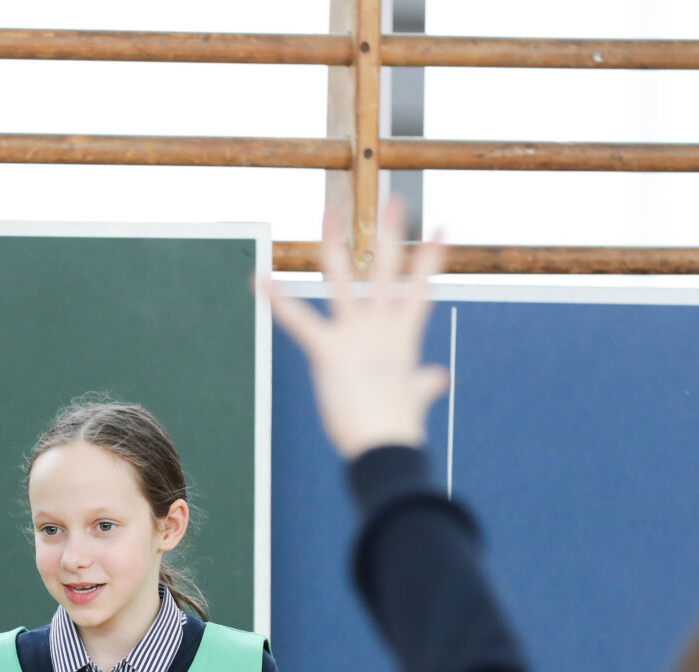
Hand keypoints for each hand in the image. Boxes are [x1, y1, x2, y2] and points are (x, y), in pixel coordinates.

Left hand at [259, 196, 450, 458]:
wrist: (387, 448)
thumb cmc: (399, 429)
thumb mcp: (414, 398)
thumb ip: (425, 383)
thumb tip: (437, 377)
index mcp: (403, 335)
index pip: (421, 286)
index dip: (431, 257)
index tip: (440, 228)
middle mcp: (381, 326)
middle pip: (389, 268)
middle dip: (391, 231)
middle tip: (393, 197)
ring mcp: (355, 334)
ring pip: (344, 279)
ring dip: (334, 244)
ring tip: (328, 211)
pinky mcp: (329, 350)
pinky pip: (300, 321)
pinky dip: (278, 302)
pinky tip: (259, 280)